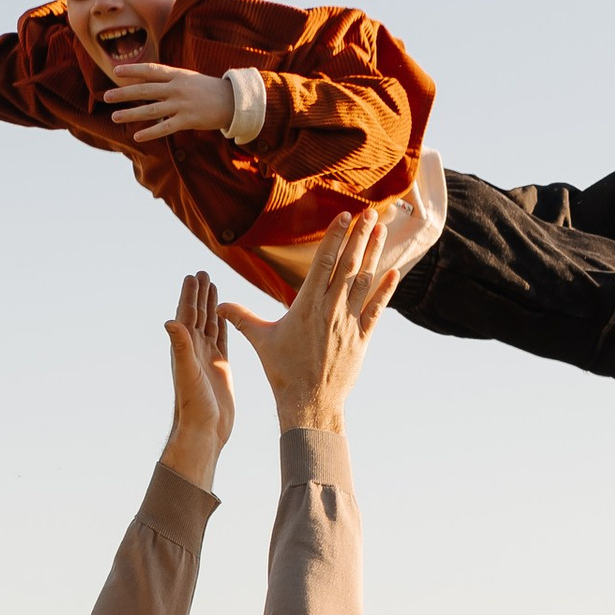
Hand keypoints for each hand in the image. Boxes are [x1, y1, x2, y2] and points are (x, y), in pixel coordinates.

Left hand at [103, 64, 235, 141]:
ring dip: (131, 113)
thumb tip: (149, 85)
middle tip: (106, 96)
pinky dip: (150, 132)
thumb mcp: (189, 79)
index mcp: (177, 75)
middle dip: (124, 93)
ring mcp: (181, 104)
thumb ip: (170, 81)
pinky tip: (137, 136)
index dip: (133, 70)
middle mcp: (177, 88)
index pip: (150, 70)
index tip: (116, 71)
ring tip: (115, 116)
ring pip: (151, 109)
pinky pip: (165, 127)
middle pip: (145, 90)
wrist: (233, 101)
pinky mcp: (187, 120)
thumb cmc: (209, 90)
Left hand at [162, 272, 235, 484]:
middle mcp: (194, 351)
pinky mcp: (220, 367)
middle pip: (197, 315)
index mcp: (185, 349)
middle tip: (202, 272)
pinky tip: (223, 315)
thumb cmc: (194, 405)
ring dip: (210, 305)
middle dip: (200, 294)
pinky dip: (222, 324)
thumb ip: (181, 346)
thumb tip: (170, 321)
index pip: (186, 315)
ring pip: (209, 324)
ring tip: (212, 286)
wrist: (205, 429)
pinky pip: (221, 339)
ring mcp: (207, 358)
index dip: (189, 295)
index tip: (192, 276)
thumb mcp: (188, 372)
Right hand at [223, 211, 397, 431]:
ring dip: (375, 254)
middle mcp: (331, 309)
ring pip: (365, 281)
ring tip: (382, 230)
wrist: (309, 403)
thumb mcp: (261, 341)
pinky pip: (377, 309)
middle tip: (372, 212)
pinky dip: (386, 290)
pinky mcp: (362, 338)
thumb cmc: (283, 372)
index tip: (344, 216)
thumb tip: (219, 305)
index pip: (323, 262)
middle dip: (360, 236)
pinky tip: (394, 272)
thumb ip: (242, 318)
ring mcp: (349, 323)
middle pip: (349, 265)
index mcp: (307, 305)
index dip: (334, 237)